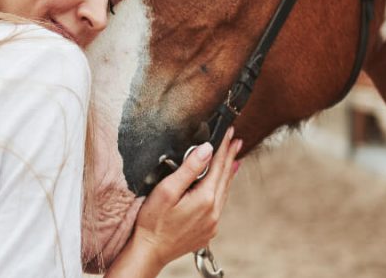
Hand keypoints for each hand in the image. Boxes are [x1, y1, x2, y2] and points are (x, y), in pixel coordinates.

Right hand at [132, 127, 241, 269]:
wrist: (149, 252)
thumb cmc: (152, 222)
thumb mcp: (167, 191)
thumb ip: (188, 169)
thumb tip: (206, 149)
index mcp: (204, 199)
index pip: (217, 165)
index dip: (223, 147)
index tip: (230, 133)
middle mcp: (213, 212)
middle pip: (224, 177)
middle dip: (229, 157)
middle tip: (237, 141)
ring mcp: (212, 224)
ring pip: (224, 192)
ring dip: (228, 173)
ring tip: (234, 159)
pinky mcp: (208, 231)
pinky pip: (219, 205)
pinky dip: (222, 190)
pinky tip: (221, 186)